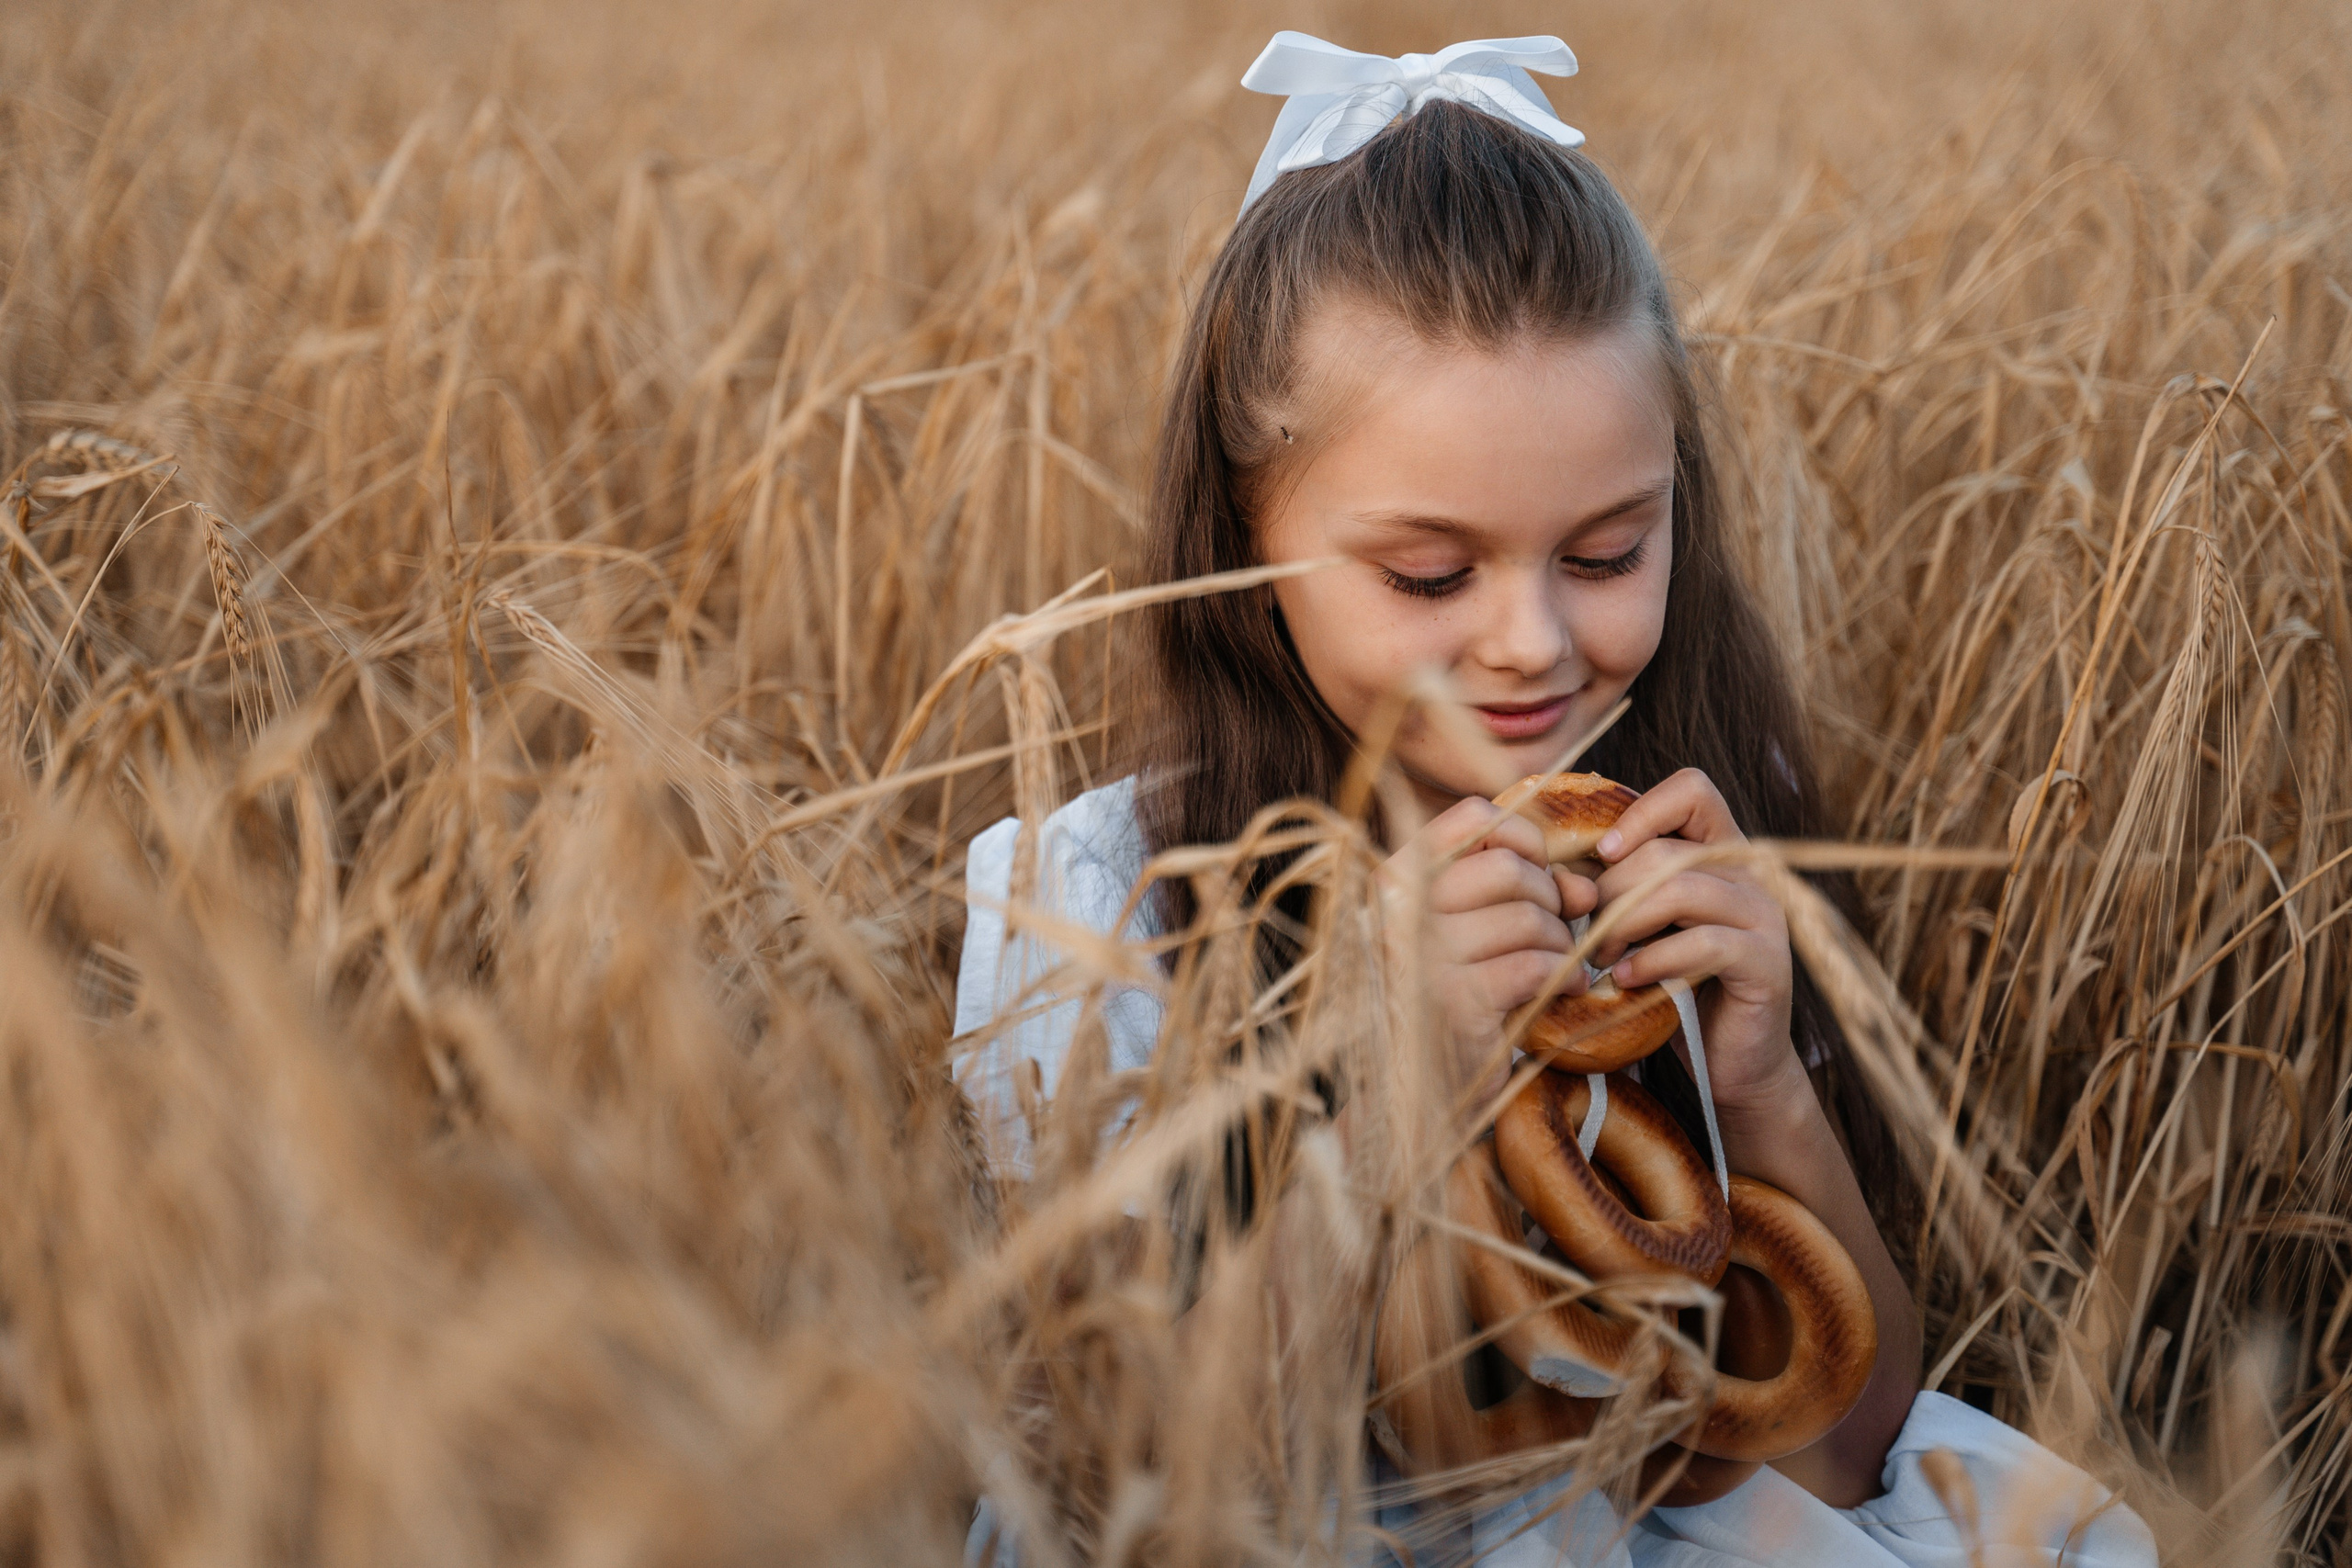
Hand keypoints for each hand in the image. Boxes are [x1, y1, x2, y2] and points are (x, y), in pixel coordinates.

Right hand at [1378, 796, 1597, 1104]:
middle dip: (1550, 899)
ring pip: (1528, 919)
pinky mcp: (1454, 1002)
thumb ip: (1522, 894)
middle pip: (1507, 869)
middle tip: (1558, 932)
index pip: (1471, 819)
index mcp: (1393, 881)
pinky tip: (1567, 990)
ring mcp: (1421, 956)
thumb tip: (1585, 885)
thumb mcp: (1472, 935)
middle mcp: (1397, 912)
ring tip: (1561, 967)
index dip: (1523, 839)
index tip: (1541, 874)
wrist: (1419, 1093)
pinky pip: (1534, 966)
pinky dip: (1564, 976)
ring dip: (1562, 944)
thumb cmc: (1450, 1001)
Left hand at [1586, 768, 1803, 1113]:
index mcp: (1723, 851)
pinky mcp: (1768, 963)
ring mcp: (1766, 917)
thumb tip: (1558, 870)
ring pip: (1684, 889)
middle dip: (1612, 889)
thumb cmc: (1676, 986)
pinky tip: (1625, 981)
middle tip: (1583, 930)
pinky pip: (1704, 943)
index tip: (1604, 854)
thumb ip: (1620, 889)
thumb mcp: (1644, 926)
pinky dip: (1653, 960)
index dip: (1642, 811)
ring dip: (1625, 923)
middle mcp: (1752, 875)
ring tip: (1599, 957)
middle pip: (1669, 850)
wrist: (1732, 1061)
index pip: (1692, 790)